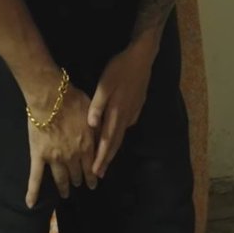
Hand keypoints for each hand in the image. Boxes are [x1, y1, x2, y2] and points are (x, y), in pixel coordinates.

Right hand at [25, 86, 96, 207]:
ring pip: (60, 178)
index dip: (93, 176)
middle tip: (79, 185)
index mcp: (87, 146)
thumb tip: (105, 142)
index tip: (95, 182)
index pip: (92, 166)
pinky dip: (33, 192)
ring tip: (65, 193)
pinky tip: (31, 204)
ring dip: (64, 187)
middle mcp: (72, 156)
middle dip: (79, 180)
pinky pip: (35, 178)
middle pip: (76, 173)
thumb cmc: (75, 102)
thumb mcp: (94, 117)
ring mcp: (54, 158)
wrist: (52, 98)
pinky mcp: (38, 156)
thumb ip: (98, 132)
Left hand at [86, 41, 156, 177]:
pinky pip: (127, 124)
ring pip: (122, 134)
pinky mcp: (138, 105)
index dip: (101, 157)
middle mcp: (126, 115)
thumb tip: (91, 126)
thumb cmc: (120, 69)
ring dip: (113, 149)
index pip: (107, 140)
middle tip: (100, 175)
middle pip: (115, 141)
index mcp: (116, 112)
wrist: (142, 57)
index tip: (96, 172)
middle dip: (107, 159)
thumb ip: (97, 105)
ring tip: (107, 160)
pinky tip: (117, 135)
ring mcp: (133, 111)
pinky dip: (120, 135)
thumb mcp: (105, 84)